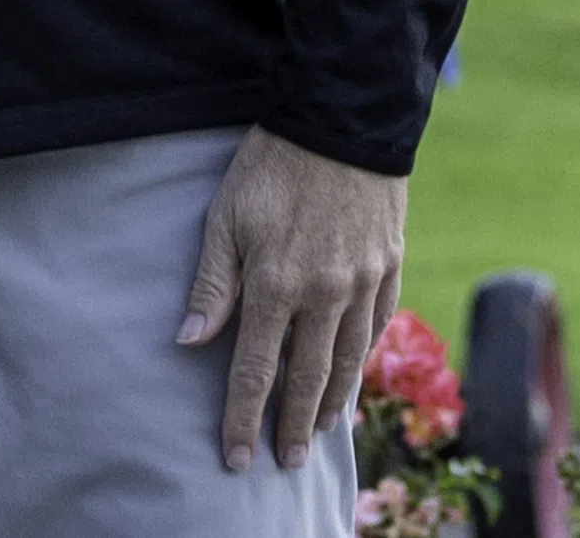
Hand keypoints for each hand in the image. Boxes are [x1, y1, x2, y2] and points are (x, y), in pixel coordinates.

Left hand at [175, 126, 407, 475]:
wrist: (342, 118)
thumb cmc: (271, 164)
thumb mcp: (226, 216)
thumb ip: (212, 284)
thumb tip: (189, 342)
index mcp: (277, 284)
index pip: (255, 369)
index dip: (242, 417)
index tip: (235, 456)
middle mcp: (326, 294)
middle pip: (308, 377)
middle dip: (293, 425)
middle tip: (286, 461)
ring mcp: (364, 281)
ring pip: (349, 358)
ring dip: (333, 399)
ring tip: (321, 427)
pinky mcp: (390, 263)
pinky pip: (378, 323)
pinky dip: (364, 354)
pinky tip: (354, 370)